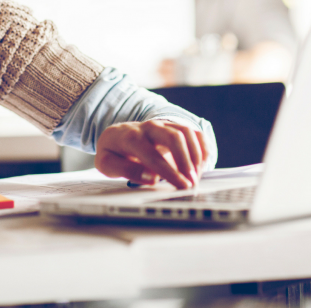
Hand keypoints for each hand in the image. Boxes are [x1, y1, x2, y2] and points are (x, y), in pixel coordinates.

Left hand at [94, 119, 208, 188]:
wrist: (118, 135)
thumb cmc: (114, 152)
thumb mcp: (108, 164)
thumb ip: (126, 170)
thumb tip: (152, 178)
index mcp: (130, 137)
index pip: (151, 153)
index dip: (168, 171)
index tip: (180, 185)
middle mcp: (149, 127)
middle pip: (174, 137)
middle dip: (186, 162)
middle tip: (191, 183)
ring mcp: (164, 125)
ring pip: (186, 132)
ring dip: (195, 156)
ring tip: (196, 177)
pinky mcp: (175, 127)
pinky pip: (194, 133)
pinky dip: (202, 148)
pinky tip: (202, 165)